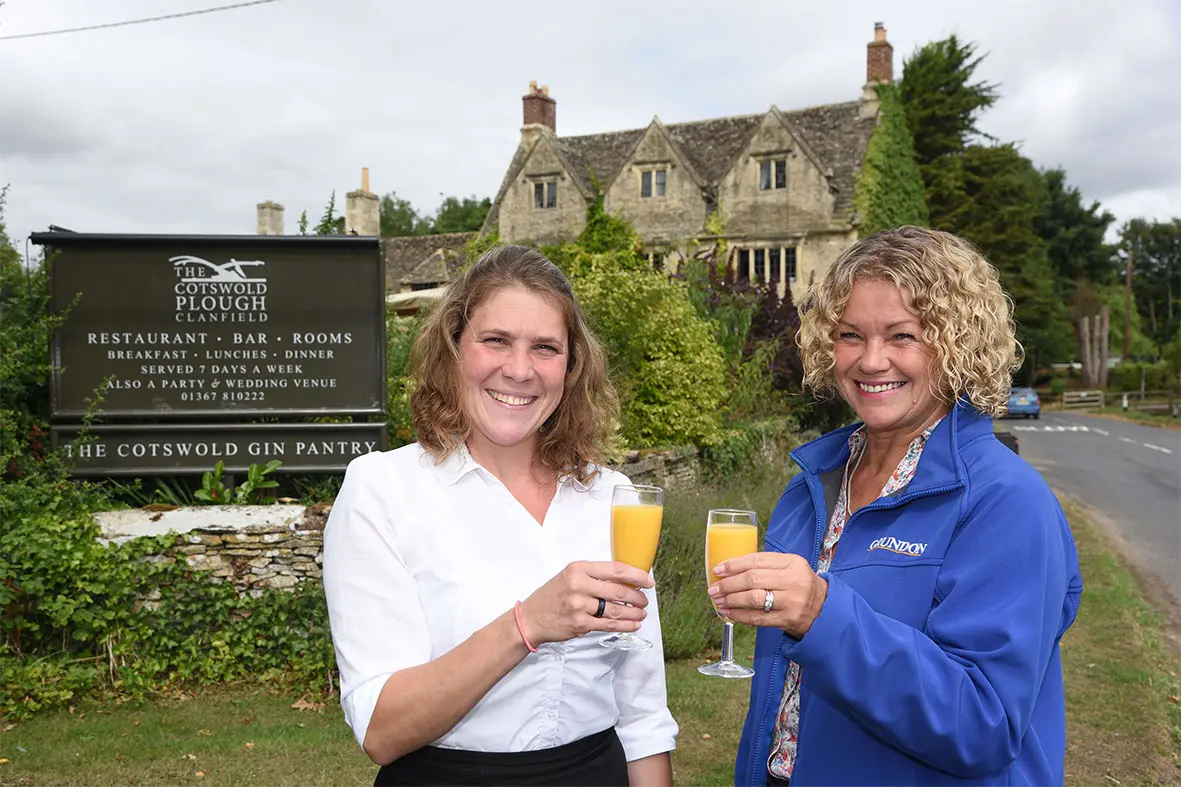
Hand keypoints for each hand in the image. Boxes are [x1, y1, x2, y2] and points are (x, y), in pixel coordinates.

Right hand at [520, 561, 652, 644]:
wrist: (531, 618)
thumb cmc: (553, 595)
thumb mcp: (570, 576)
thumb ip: (594, 576)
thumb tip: (626, 579)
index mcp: (579, 568)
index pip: (615, 569)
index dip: (636, 575)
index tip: (648, 580)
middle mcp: (579, 585)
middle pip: (618, 590)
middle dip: (637, 597)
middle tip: (645, 600)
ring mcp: (579, 605)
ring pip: (616, 610)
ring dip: (634, 612)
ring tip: (641, 613)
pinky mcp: (580, 624)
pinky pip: (609, 625)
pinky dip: (625, 625)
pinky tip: (633, 624)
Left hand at [707, 552, 827, 638]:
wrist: (825, 609)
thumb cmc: (800, 584)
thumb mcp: (790, 567)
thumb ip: (766, 565)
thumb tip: (730, 569)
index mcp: (793, 562)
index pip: (757, 560)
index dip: (734, 565)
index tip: (718, 570)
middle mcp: (794, 581)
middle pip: (753, 579)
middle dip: (729, 584)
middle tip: (714, 588)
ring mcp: (792, 601)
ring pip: (754, 598)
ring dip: (731, 600)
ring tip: (718, 600)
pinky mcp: (788, 620)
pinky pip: (758, 618)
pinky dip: (740, 616)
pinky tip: (729, 613)